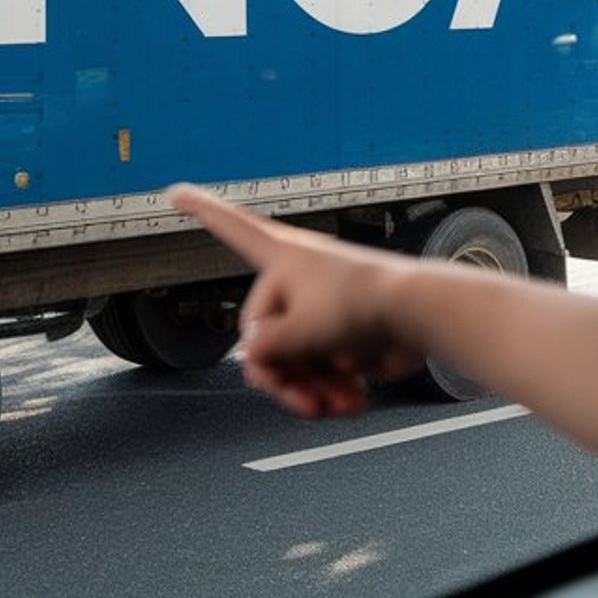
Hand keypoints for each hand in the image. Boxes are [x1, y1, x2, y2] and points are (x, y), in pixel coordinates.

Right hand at [169, 185, 428, 416]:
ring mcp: (319, 310)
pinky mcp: (342, 337)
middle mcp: (295, 281)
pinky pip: (323, 372)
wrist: (424, 316)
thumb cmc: (364, 304)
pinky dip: (334, 390)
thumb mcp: (298, 332)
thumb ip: (264, 350)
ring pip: (295, 363)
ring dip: (311, 391)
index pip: (228, 226)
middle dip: (284, 377)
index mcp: (279, 258)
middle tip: (305, 403)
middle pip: (262, 337)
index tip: (173, 189)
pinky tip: (351, 405)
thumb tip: (254, 359)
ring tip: (335, 407)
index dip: (200, 209)